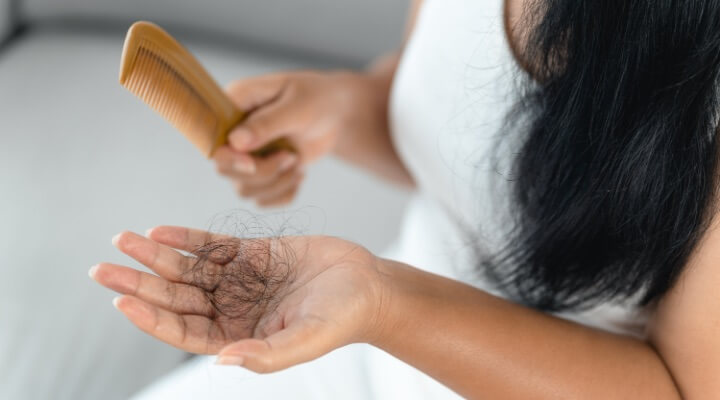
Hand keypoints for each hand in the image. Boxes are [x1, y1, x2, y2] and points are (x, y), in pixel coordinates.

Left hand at [90, 226, 389, 372]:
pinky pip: (211, 245)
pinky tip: (159, 231)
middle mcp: (232, 308)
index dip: (152, 317)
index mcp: (238, 336)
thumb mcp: (306, 340)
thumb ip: (266, 353)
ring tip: (122, 240)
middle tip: (101, 270)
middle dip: (139, 283)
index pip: (183, 330)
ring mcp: (239, 279)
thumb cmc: (341, 318)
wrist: (367, 284)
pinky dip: (186, 238)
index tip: (123, 301)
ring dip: (154, 255)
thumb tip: (223, 360)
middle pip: (175, 296)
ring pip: (187, 268)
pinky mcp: (252, 252)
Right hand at [214, 70, 389, 206]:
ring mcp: (246, 154)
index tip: (253, 162)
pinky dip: (284, 194)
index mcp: (235, 104)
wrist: (336, 114)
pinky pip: (262, 199)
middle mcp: (233, 131)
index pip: (213, 139)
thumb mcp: (297, 107)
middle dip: (262, 172)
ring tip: (297, 162)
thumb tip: (235, 142)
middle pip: (225, 169)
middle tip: (291, 157)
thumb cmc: (317, 99)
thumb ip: (267, 123)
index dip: (229, 157)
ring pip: (244, 189)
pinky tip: (299, 174)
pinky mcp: (261, 172)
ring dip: (276, 184)